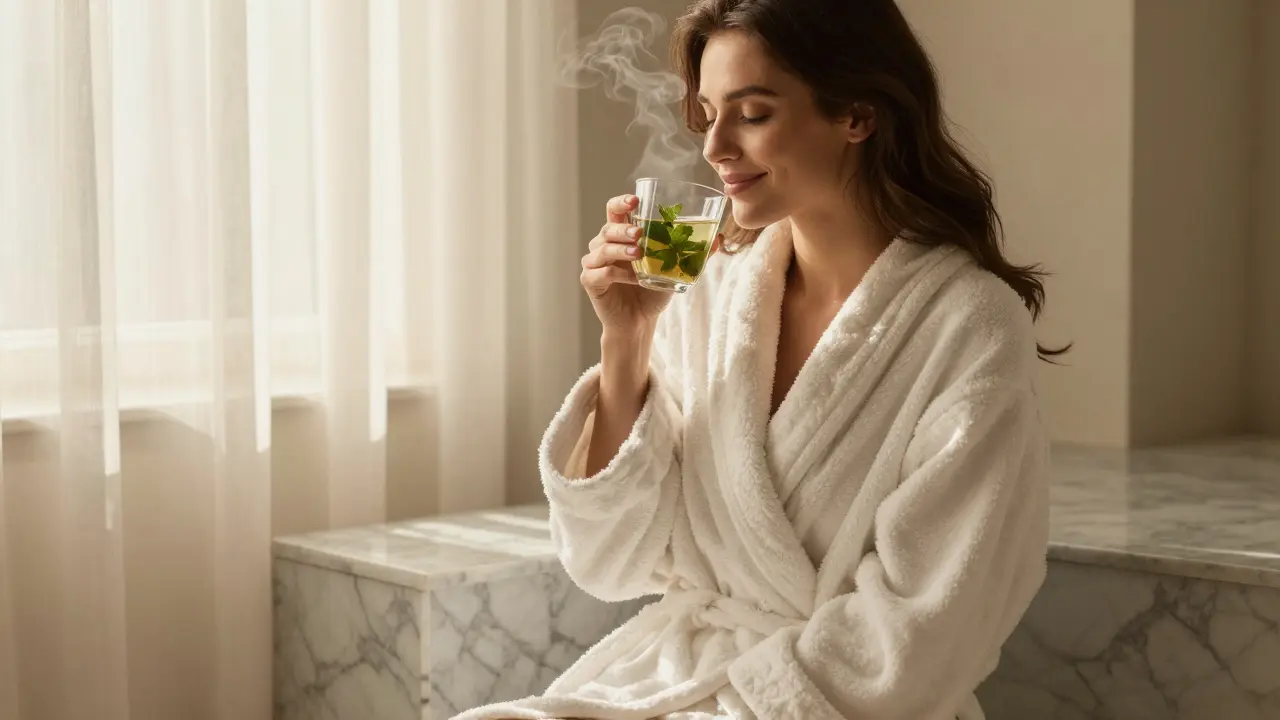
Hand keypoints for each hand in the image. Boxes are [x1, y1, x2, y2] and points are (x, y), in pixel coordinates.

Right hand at [580, 193, 720, 336]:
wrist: (640, 321)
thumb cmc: (653, 291)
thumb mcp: (674, 270)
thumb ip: (692, 253)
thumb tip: (719, 239)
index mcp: (621, 236)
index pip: (615, 210)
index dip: (621, 202)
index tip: (635, 200)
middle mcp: (604, 245)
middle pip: (608, 227)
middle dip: (623, 228)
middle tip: (639, 232)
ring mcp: (594, 263)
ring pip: (602, 248)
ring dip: (620, 249)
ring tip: (638, 253)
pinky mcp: (590, 281)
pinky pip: (600, 273)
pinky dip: (616, 274)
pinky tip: (633, 278)